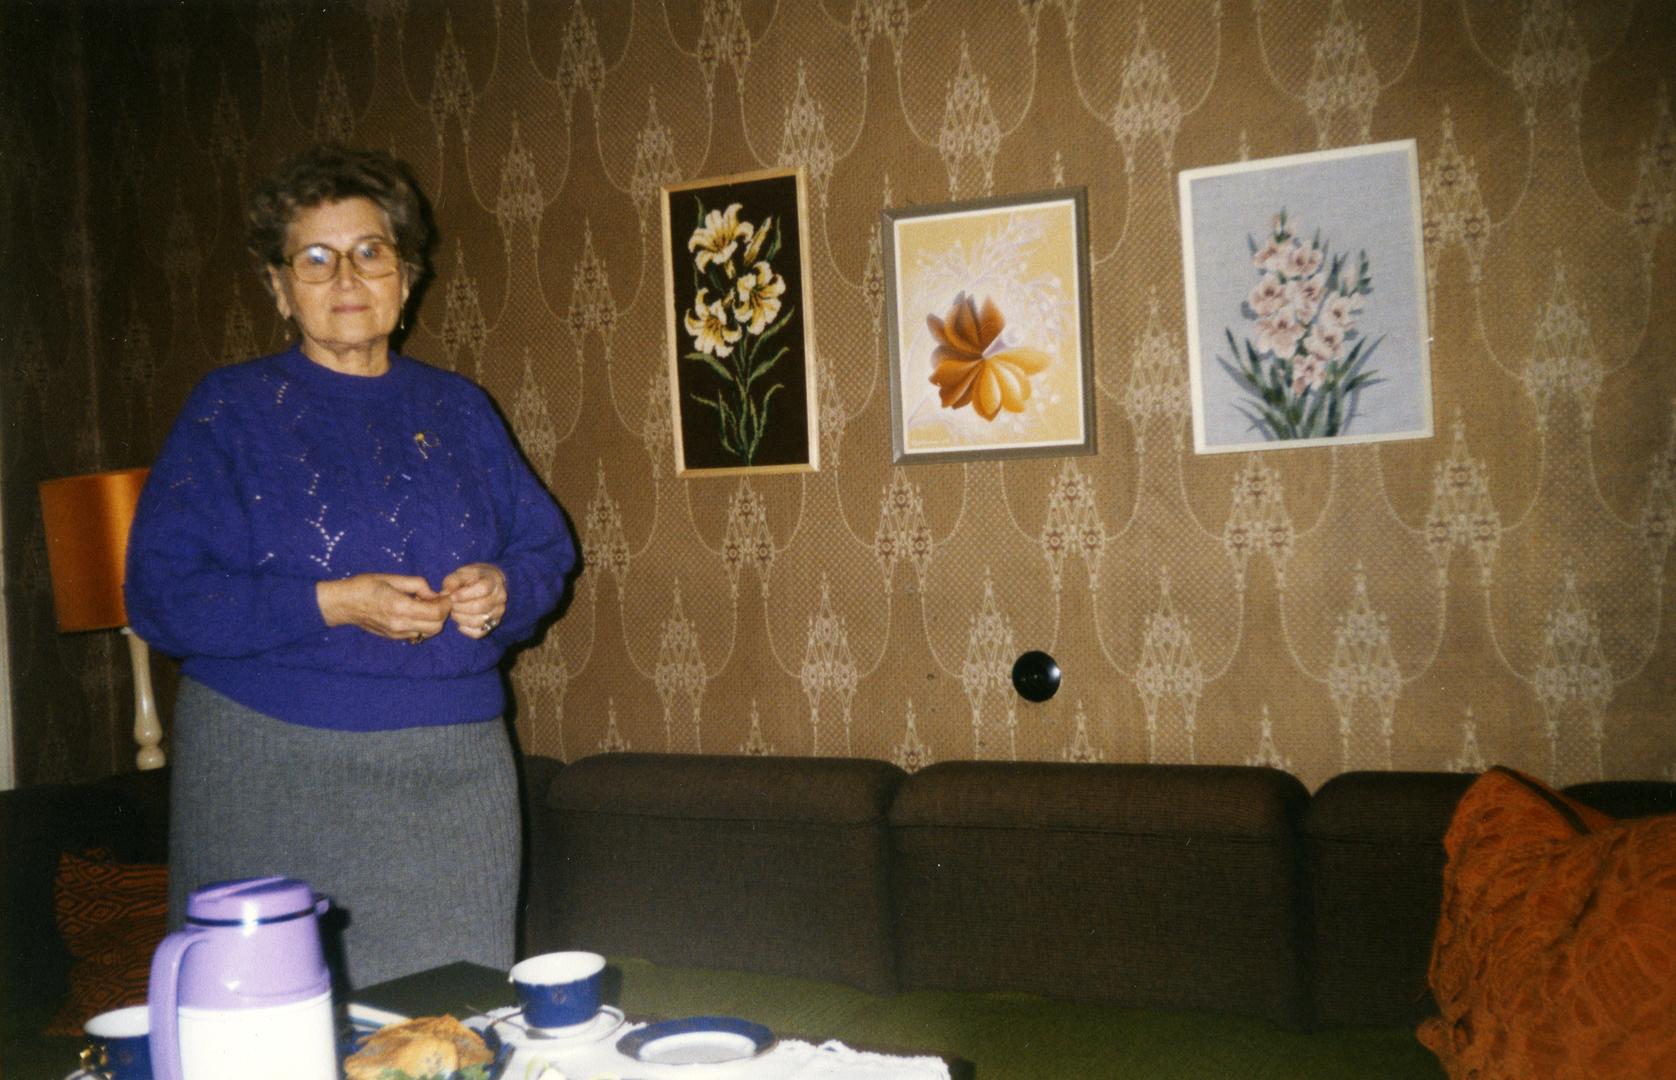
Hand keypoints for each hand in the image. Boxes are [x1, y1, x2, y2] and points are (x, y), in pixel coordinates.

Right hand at [317, 574, 450, 642]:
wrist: (343, 603)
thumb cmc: (366, 586)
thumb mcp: (392, 578)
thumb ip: (418, 585)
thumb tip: (434, 594)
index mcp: (401, 607)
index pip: (437, 613)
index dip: (446, 604)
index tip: (445, 595)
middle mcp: (401, 624)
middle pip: (436, 627)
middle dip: (442, 614)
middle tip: (436, 600)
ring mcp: (396, 633)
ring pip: (428, 633)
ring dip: (432, 621)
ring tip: (423, 606)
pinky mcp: (393, 637)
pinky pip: (416, 634)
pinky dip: (422, 625)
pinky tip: (413, 613)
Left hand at [441, 562, 506, 638]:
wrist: (487, 585)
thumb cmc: (472, 578)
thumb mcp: (461, 574)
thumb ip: (452, 581)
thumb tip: (446, 593)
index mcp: (494, 580)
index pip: (483, 588)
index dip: (465, 594)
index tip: (452, 596)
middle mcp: (500, 597)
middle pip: (480, 607)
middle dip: (460, 607)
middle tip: (451, 605)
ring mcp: (499, 612)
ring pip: (479, 621)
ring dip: (461, 618)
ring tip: (454, 612)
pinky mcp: (494, 624)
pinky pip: (479, 633)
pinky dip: (466, 630)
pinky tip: (460, 622)